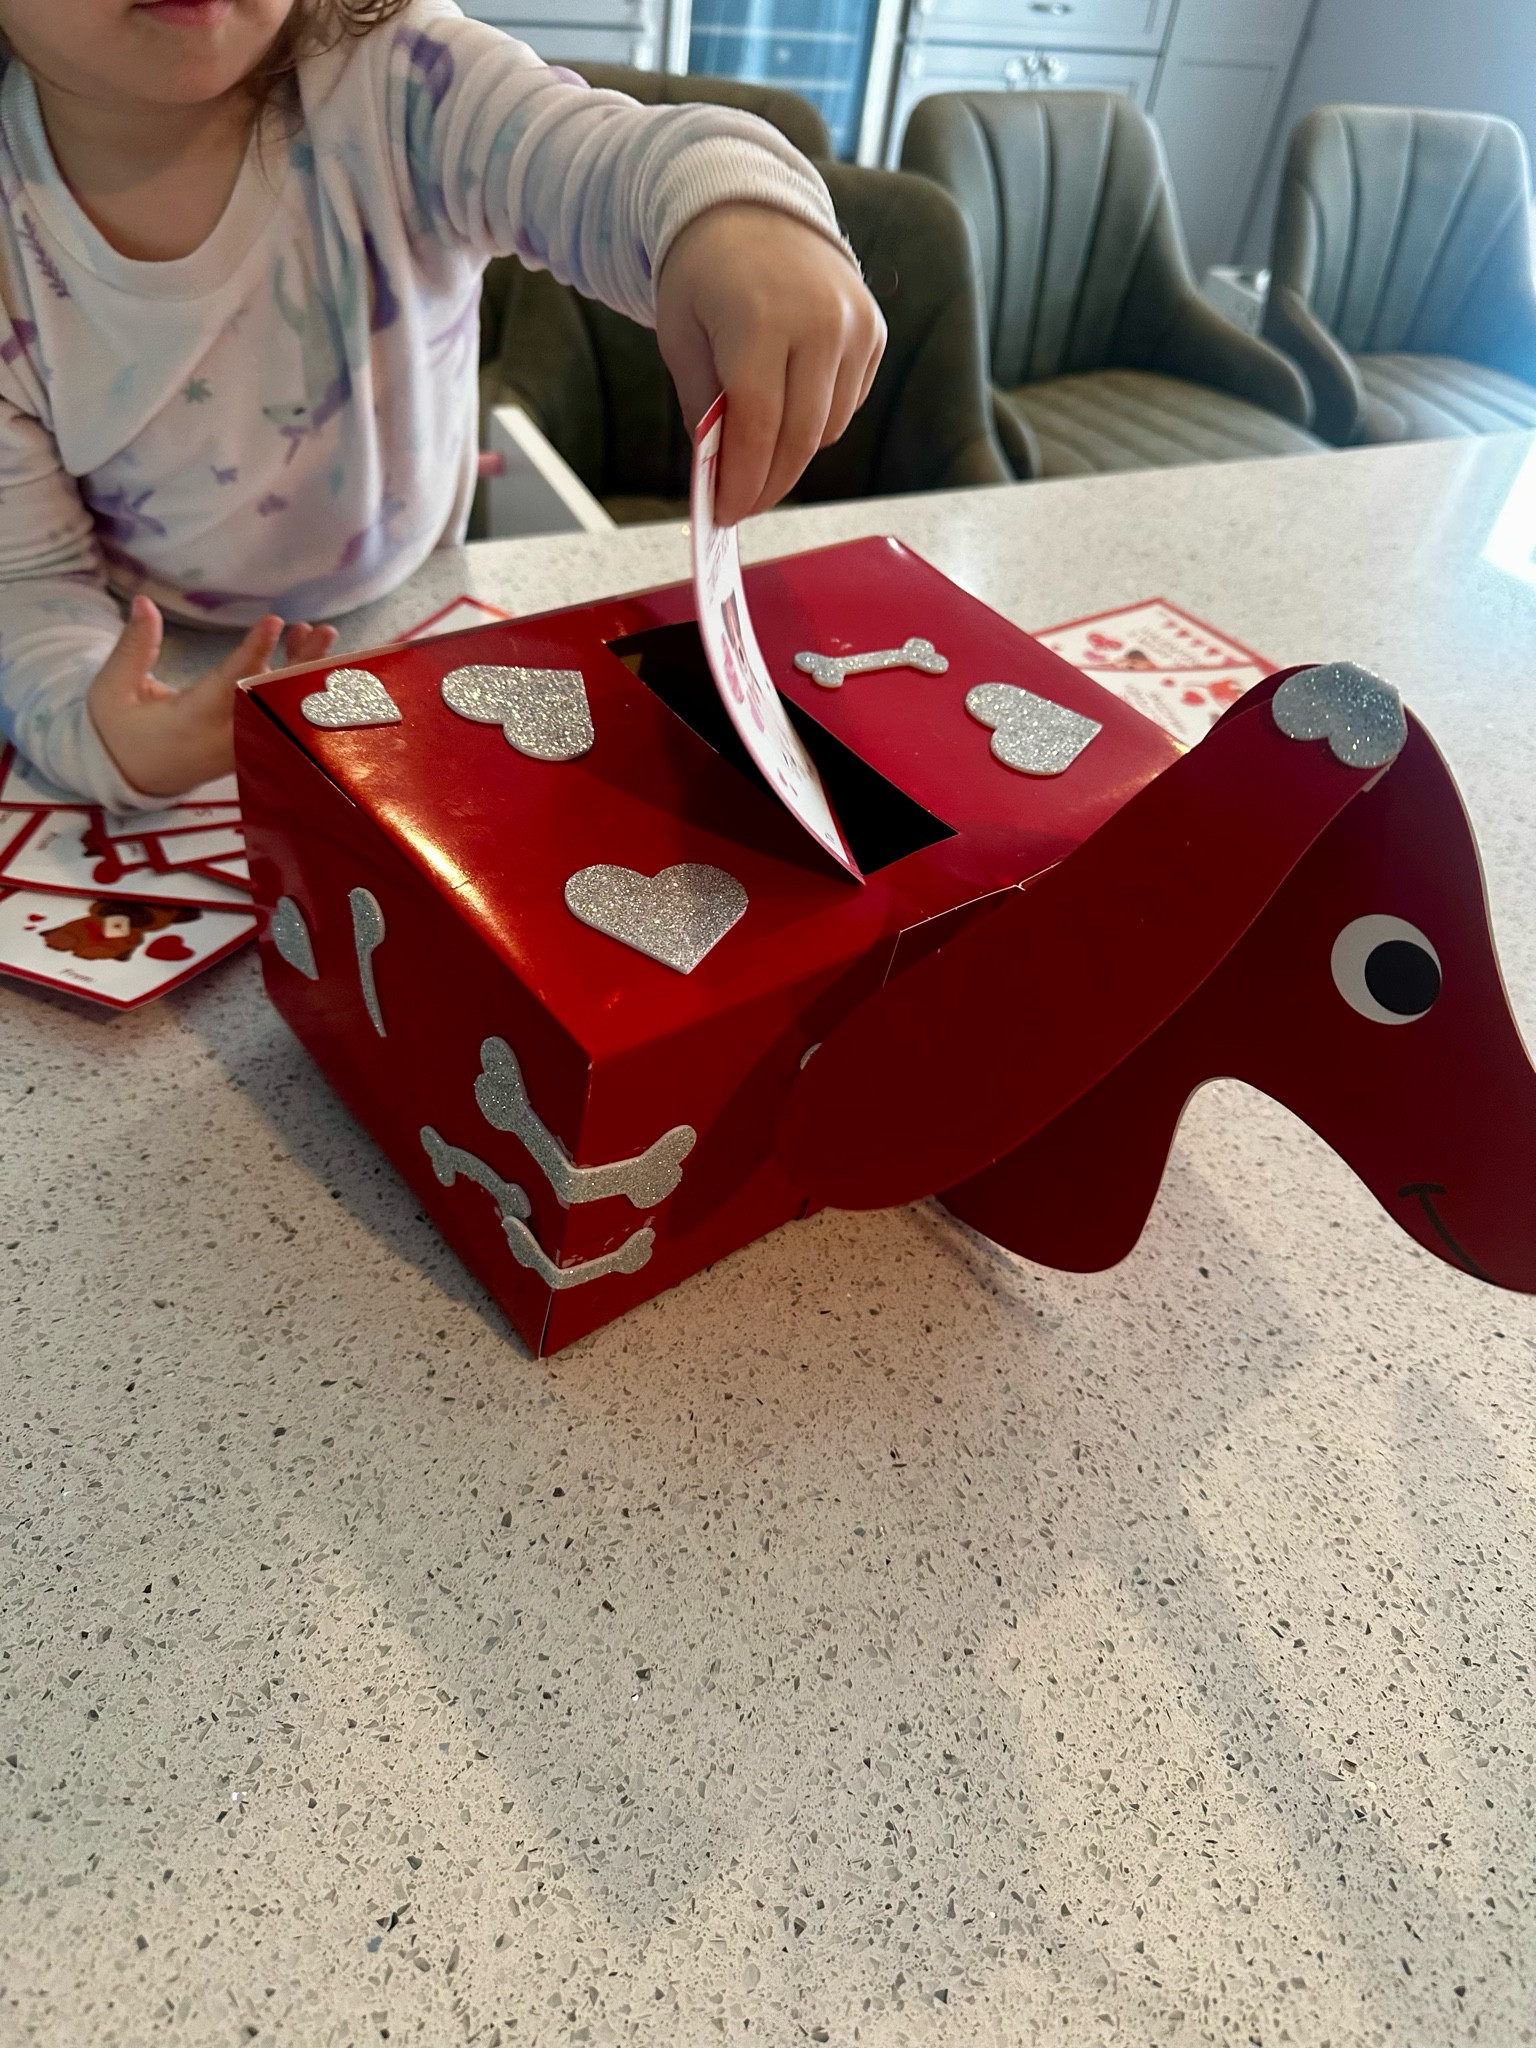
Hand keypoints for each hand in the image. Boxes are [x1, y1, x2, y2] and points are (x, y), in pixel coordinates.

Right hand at [87, 595, 337, 798]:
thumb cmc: (116, 732)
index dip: (253, 654)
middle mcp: (224, 739)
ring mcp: (241, 749)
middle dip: (300, 666)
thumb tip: (144, 601)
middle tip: (324, 632)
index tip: (274, 623)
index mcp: (189, 722)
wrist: (127, 781)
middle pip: (270, 701)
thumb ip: (134, 647)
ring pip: (280, 710)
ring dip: (301, 674)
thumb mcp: (113, 689)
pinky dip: (293, 691)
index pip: (228, 685)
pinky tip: (301, 658)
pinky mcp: (248, 750)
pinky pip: (279, 720)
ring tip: (316, 635)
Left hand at [656, 202, 885, 524]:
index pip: (758, 428)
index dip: (742, 482)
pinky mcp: (874, 332)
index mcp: (763, 320)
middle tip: (742, 506)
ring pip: (828, 430)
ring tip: (757, 446)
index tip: (725, 514)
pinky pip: (848, 404)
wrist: (751, 206)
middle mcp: (820, 322)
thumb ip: (703, 410)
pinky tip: (789, 402)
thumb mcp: (682, 339)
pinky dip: (818, 419)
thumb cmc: (704, 274)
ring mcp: (855, 326)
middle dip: (768, 484)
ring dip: (792, 452)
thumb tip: (720, 477)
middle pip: (800, 439)